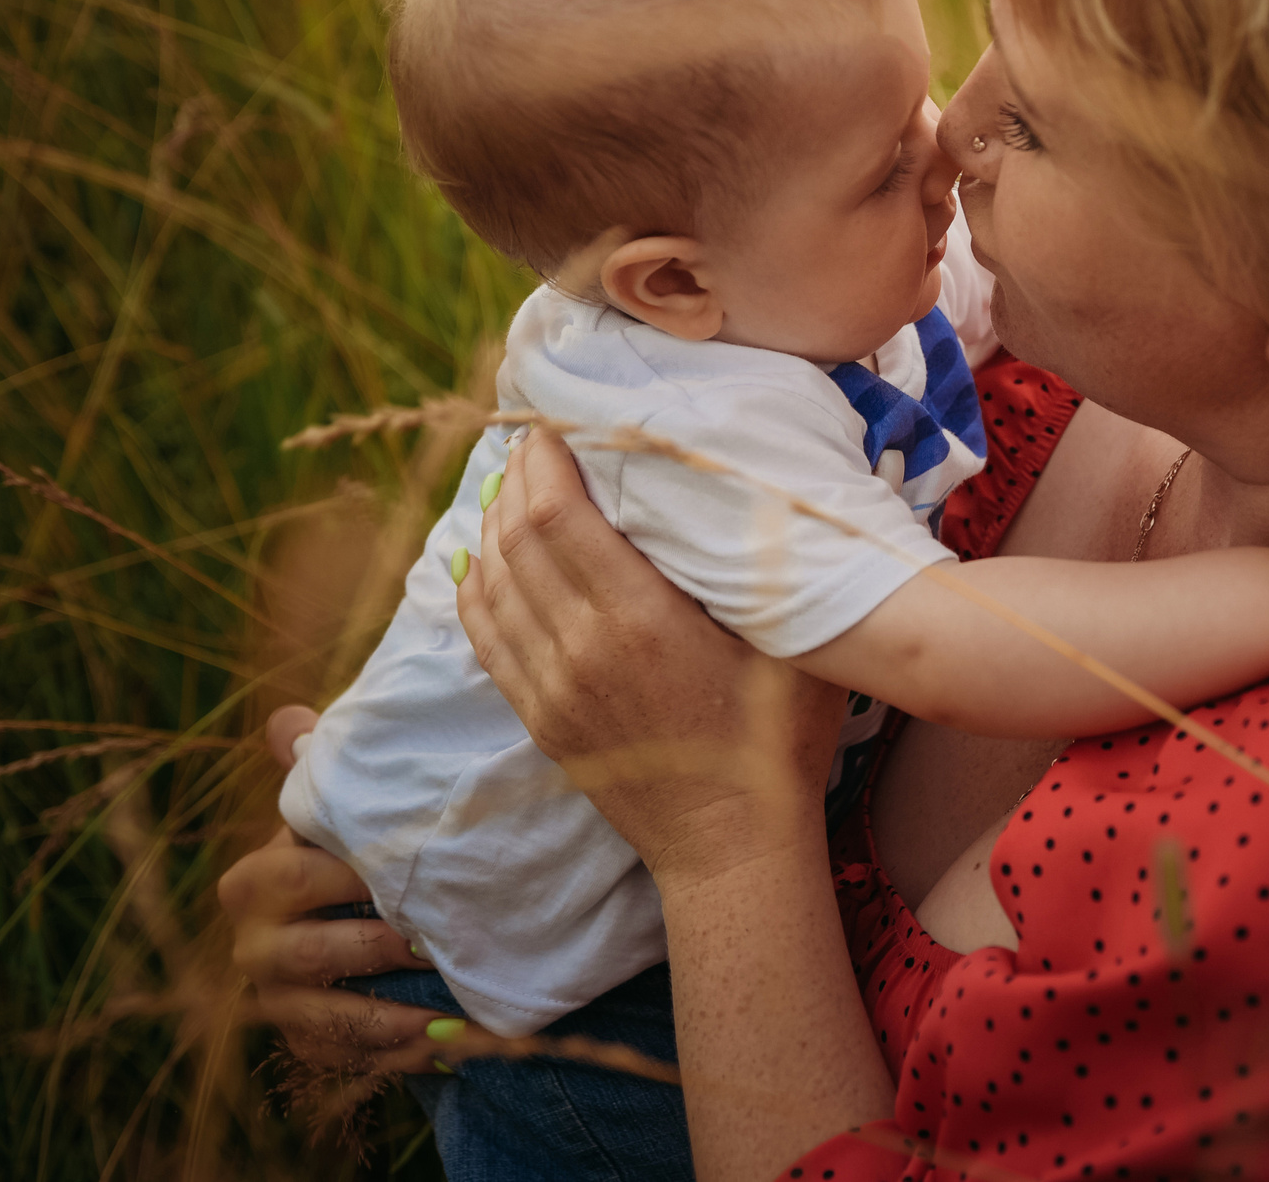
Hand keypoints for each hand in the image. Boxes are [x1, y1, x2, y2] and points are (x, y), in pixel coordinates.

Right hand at [219, 710, 469, 1076]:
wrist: (363, 926)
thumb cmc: (353, 853)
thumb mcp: (340, 811)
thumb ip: (318, 768)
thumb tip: (288, 720)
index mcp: (256, 883)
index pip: (284, 877)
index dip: (342, 875)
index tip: (406, 868)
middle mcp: (255, 947)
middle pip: (304, 952)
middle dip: (371, 944)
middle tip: (430, 936)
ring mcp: (278, 1002)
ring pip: (326, 1015)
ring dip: (390, 1012)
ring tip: (450, 1005)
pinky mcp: (309, 1046)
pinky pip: (347, 1058)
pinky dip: (398, 1053)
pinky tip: (448, 1043)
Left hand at [458, 424, 848, 883]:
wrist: (733, 846)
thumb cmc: (778, 740)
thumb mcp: (793, 642)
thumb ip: (768, 561)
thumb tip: (759, 480)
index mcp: (640, 621)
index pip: (557, 515)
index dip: (545, 460)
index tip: (555, 423)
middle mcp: (581, 650)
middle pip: (516, 539)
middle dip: (518, 478)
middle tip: (536, 441)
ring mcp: (552, 689)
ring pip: (492, 584)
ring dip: (493, 525)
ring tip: (512, 486)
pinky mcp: (540, 718)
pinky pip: (485, 637)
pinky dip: (475, 587)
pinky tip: (481, 555)